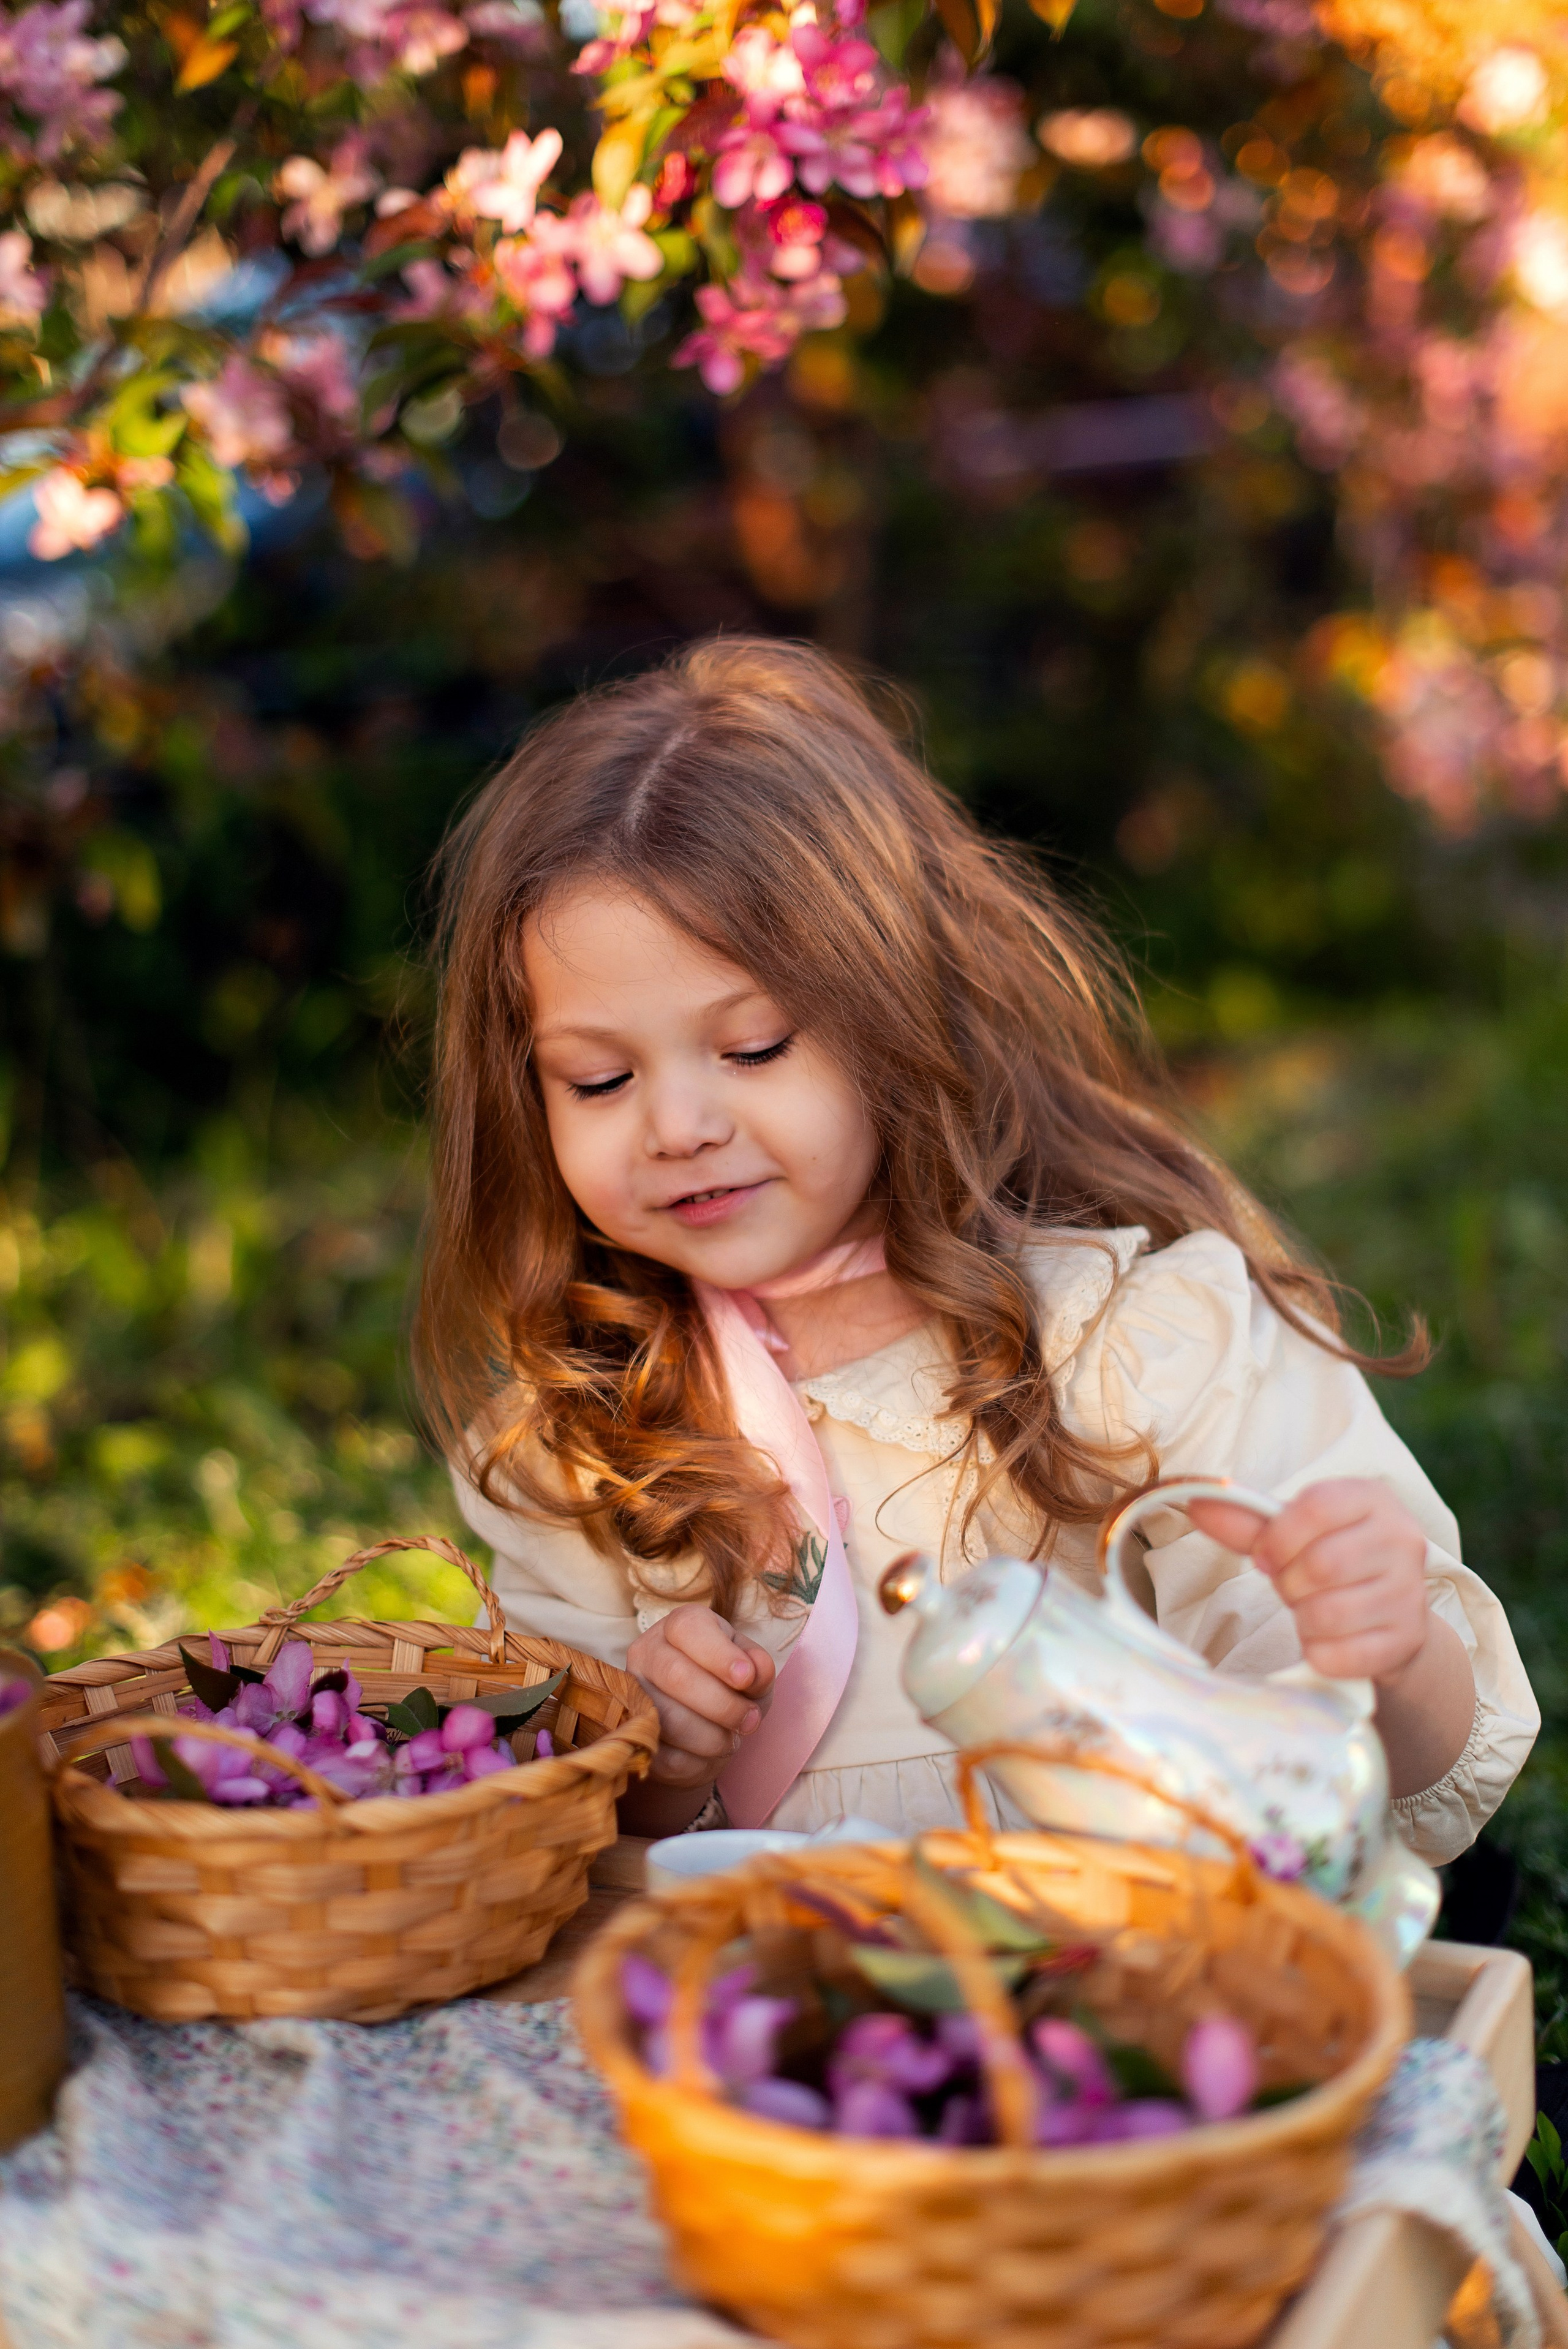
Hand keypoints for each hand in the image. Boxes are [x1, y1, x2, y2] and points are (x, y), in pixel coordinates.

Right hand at [626, 1603, 777, 1788]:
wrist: (704, 1728)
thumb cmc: (729, 1687)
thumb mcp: (752, 1672)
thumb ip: (758, 1667)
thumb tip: (754, 1672)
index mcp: (679, 1625)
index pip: (689, 1628)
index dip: (719, 1655)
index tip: (746, 1678)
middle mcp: (647, 1652)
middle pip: (677, 1676)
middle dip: (724, 1706)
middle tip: (751, 1720)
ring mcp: (633, 1693)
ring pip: (669, 1720)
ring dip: (713, 1738)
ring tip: (732, 1738)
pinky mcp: (632, 1734)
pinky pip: (664, 1755)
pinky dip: (698, 1761)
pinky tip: (710, 1753)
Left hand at [1187, 1478, 1429, 1685]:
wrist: (1387, 1616)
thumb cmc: (1332, 1561)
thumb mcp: (1294, 1532)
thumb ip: (1248, 1520)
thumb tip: (1199, 1502)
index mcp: (1374, 1498)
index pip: (1316, 1507)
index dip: (1277, 1537)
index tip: (1265, 1555)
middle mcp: (1403, 1540)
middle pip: (1321, 1564)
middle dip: (1288, 1582)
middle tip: (1291, 1586)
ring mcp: (1410, 1593)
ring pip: (1328, 1613)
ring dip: (1302, 1618)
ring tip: (1310, 1609)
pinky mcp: (1405, 1641)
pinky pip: (1339, 1655)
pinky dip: (1317, 1651)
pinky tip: (1326, 1638)